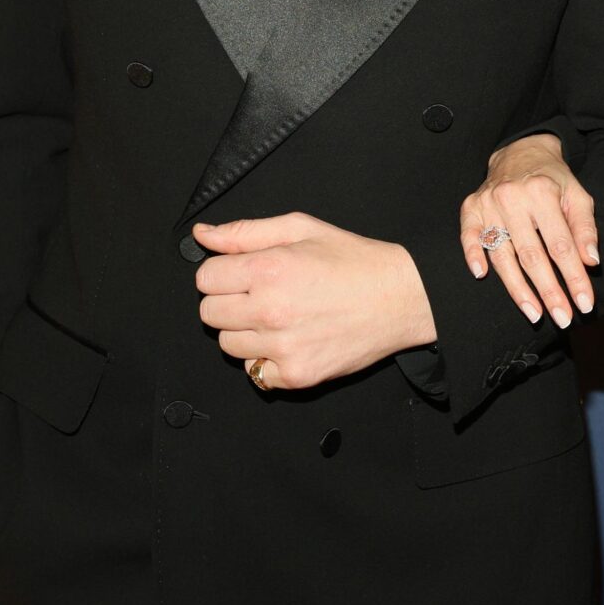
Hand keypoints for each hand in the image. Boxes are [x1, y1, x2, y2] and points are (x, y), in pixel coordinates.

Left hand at [192, 213, 435, 390]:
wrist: (401, 298)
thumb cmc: (354, 261)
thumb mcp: (301, 229)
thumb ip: (245, 233)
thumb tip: (203, 235)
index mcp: (268, 270)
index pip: (205, 278)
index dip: (222, 272)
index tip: (242, 273)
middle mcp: (270, 311)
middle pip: (209, 313)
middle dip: (228, 301)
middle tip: (260, 295)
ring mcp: (282, 348)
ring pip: (228, 345)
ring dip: (244, 332)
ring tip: (277, 318)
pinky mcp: (296, 375)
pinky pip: (254, 374)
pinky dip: (266, 360)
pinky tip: (289, 341)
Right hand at [459, 133, 598, 326]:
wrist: (520, 152)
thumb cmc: (553, 180)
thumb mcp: (578, 195)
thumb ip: (585, 228)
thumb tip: (591, 262)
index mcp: (543, 193)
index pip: (561, 245)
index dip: (574, 277)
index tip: (585, 303)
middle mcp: (513, 198)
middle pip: (532, 255)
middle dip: (549, 291)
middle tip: (563, 319)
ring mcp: (488, 203)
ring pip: (502, 254)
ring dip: (518, 288)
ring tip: (534, 313)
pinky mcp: (471, 207)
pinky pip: (468, 236)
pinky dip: (473, 256)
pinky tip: (480, 276)